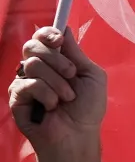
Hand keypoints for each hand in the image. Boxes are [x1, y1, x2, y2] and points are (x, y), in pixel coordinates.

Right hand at [10, 27, 106, 161]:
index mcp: (55, 61)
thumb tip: (64, 27)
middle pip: (32, 45)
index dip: (47, 33)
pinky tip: (51, 106)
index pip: (41, 37)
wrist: (78, 134)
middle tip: (71, 74)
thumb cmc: (88, 107)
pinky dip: (45, 94)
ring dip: (56, 81)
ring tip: (66, 98)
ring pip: (32, 64)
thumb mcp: (91, 76)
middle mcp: (38, 68)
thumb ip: (77, 53)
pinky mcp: (16, 97)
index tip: (58, 40)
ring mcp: (25, 81)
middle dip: (56, 59)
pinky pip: (26, 84)